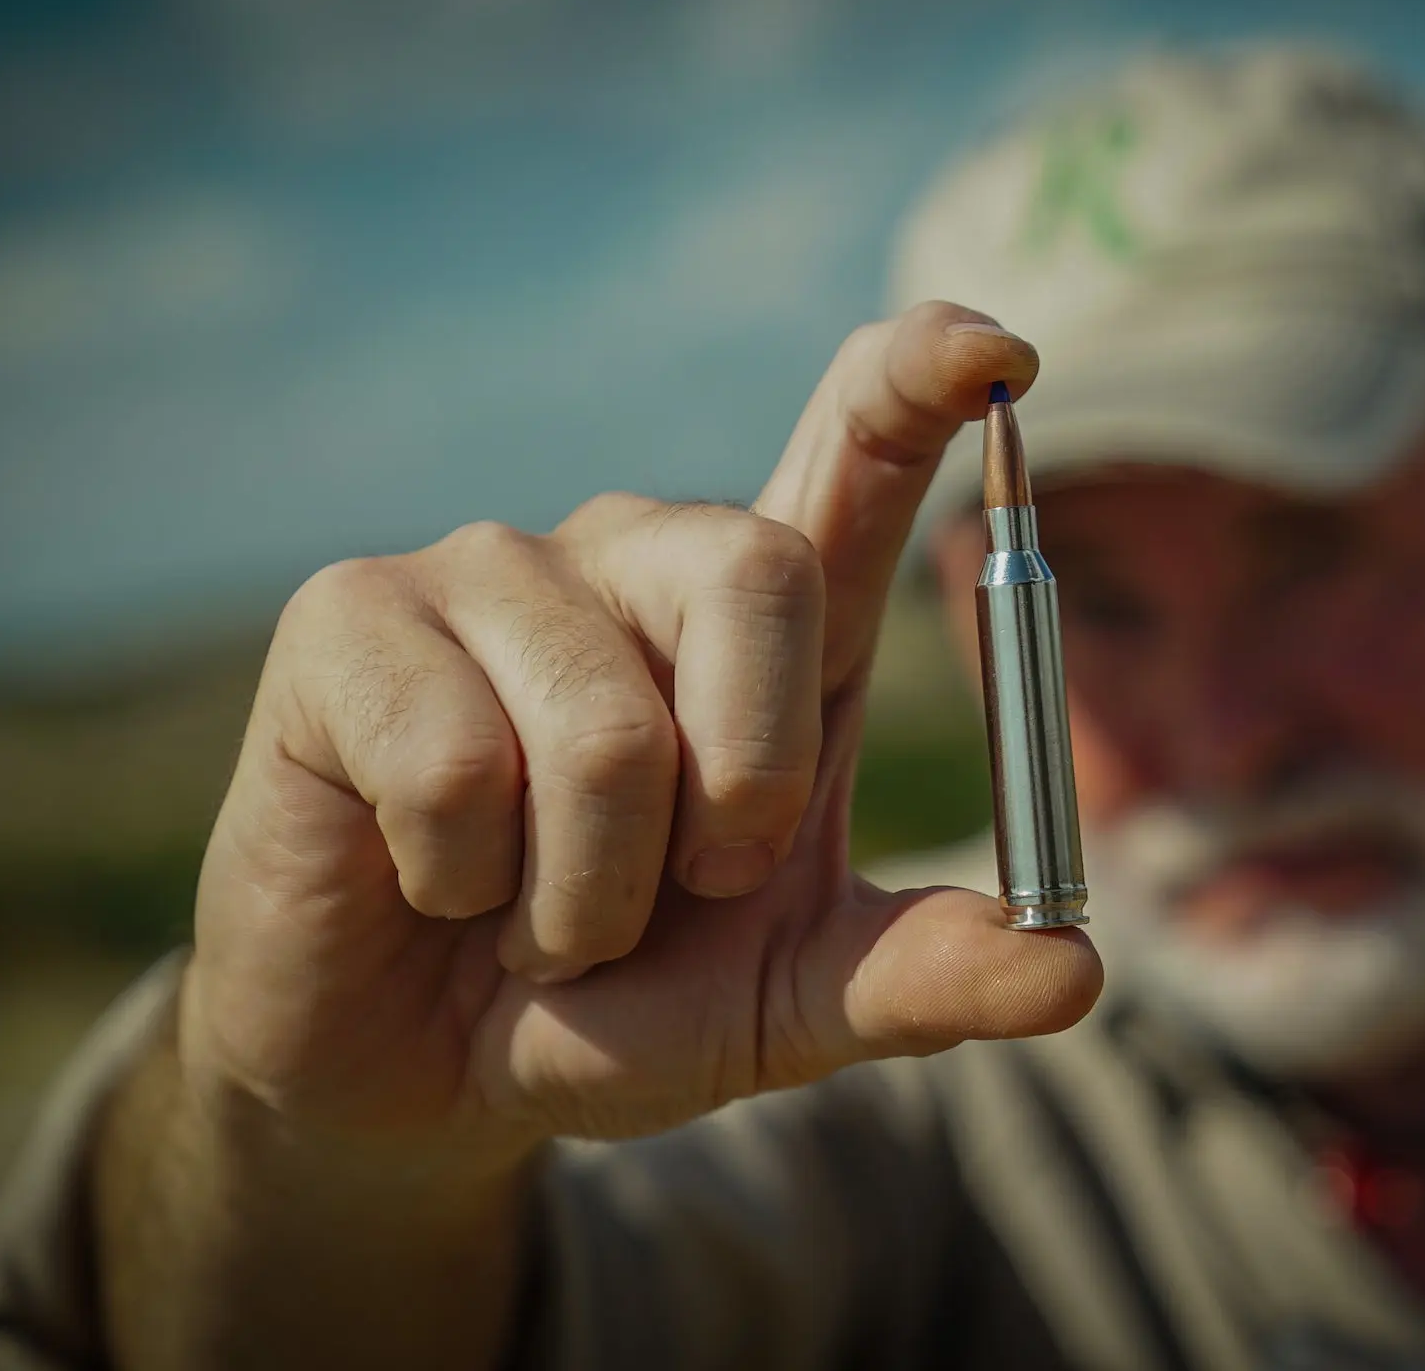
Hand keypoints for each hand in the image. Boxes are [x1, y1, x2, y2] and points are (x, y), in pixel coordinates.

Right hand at [181, 302, 1101, 1162]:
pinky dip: (467, 888)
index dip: (921, 376)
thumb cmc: (620, 1000)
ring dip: (588, 898)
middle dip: (746, 791)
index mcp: (764, 623)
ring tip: (538, 916)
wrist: (420, 1074)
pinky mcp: (350, 617)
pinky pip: (458, 769)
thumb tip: (1074, 970)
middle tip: (683, 888)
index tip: (998, 349)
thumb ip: (925, 975)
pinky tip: (434, 884)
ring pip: (607, 732)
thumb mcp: (790, 1004)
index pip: (853, 443)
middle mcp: (638, 558)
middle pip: (762, 572)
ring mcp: (490, 569)